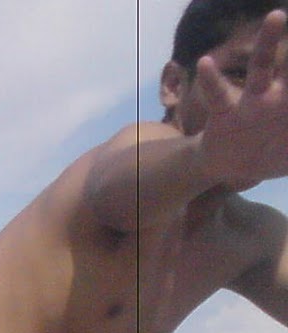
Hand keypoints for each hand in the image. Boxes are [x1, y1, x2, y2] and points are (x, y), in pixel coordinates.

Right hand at [195, 9, 287, 189]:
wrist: (233, 167)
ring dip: (269, 42)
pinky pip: (217, 94)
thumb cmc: (271, 152)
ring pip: (262, 67)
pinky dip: (210, 79)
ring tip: (277, 16)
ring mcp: (250, 101)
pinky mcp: (224, 112)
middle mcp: (276, 95)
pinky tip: (204, 63)